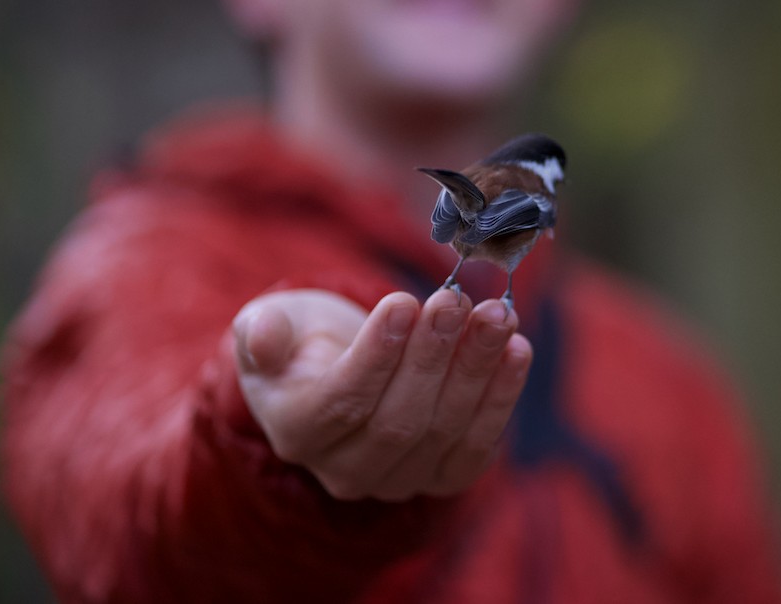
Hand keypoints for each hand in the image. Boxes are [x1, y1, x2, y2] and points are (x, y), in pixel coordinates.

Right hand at [232, 287, 531, 501]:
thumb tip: (262, 336)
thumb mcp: (271, 324)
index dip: (375, 355)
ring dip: (476, 370)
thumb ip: (264, 330)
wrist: (335, 372)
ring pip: (443, 432)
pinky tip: (518, 350)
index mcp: (295, 431)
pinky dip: (501, 398)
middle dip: (433, 356)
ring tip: (497, 315)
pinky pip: (475, 448)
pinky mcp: (441, 477)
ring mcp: (397, 481)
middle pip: (398, 420)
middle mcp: (344, 470)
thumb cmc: (301, 341)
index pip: (339, 402)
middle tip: (456, 299)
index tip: (403, 301)